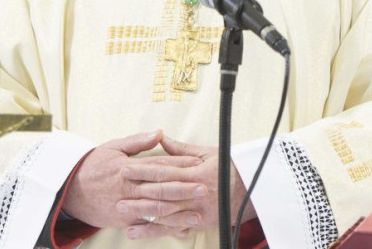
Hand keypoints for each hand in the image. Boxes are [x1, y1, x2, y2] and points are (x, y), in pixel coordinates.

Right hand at [61, 130, 200, 234]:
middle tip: (203, 187)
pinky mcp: (124, 221)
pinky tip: (178, 230)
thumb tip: (159, 133)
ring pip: (156, 209)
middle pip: (161, 188)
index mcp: (129, 167)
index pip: (158, 165)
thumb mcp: (113, 147)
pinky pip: (146, 225)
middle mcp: (129, 187)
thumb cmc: (94, 166)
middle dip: (184, 188)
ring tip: (197, 213)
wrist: (71, 190)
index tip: (197, 163)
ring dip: (178, 212)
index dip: (179, 164)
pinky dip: (163, 228)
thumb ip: (138, 142)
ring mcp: (127, 206)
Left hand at [118, 136, 252, 239]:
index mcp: (194, 172)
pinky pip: (176, 228)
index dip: (142, 170)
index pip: (163, 171)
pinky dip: (157, 231)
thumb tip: (160, 138)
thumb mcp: (206, 153)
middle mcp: (194, 192)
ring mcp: (197, 210)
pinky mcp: (199, 223)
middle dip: (138, 194)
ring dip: (143, 216)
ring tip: (124, 216)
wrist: (253, 188)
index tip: (124, 168)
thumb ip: (180, 149)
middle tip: (118, 194)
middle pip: (161, 194)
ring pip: (166, 214)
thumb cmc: (228, 167)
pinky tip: (140, 232)